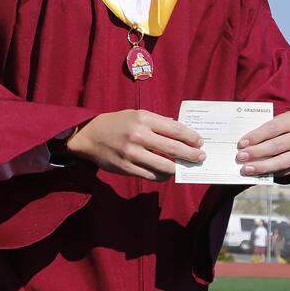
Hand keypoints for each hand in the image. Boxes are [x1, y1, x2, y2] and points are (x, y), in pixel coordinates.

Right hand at [66, 110, 203, 181]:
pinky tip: (166, 173)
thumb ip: (158, 122)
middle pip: (174, 148)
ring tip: (183, 167)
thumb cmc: (117, 123)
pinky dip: (162, 176)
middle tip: (200, 157)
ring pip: (165, 166)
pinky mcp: (126, 168)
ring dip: (178, 168)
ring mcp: (132, 153)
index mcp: (144, 119)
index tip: (199, 142)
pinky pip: (151, 176)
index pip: (175, 130)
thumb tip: (180, 130)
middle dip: (191, 155)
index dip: (191, 137)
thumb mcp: (136, 115)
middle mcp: (139, 135)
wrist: (89, 135)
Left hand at [236, 110, 289, 179]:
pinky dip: (270, 173)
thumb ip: (262, 131)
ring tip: (246, 169)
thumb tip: (243, 145)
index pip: (273, 128)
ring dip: (262, 166)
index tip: (241, 144)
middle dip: (256, 152)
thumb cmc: (282, 128)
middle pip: (277, 145)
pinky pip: (285, 171)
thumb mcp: (276, 122)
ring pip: (282, 162)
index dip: (256, 136)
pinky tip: (257, 173)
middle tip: (240, 157)